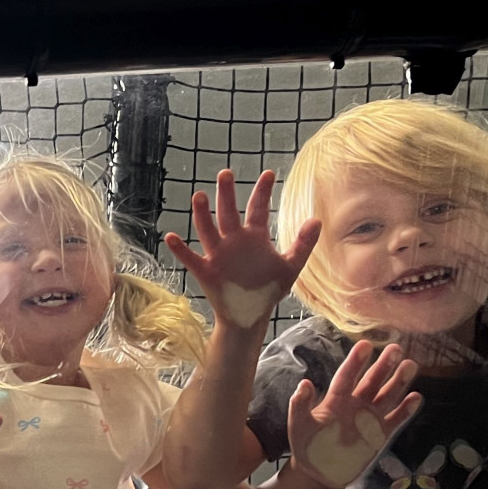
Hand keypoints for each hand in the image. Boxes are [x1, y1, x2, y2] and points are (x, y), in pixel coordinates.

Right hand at [164, 169, 320, 332]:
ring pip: (208, 230)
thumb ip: (303, 244)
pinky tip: (170, 237)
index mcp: (254, 237)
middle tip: (225, 173)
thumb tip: (316, 220)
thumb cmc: (268, 290)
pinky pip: (190, 258)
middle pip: (228, 212)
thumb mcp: (290, 266)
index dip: (263, 191)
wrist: (249, 315)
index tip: (269, 173)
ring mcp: (218, 255)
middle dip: (227, 193)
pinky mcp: (205, 271)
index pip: (258, 209)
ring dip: (202, 214)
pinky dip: (180, 249)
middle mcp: (234, 241)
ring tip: (199, 196)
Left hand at [287, 339, 421, 488]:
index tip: (365, 345)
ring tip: (411, 365)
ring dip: (399, 382)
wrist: (319, 473)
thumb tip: (305, 383)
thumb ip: (300, 405)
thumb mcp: (299, 425)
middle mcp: (355, 405)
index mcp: (335, 400)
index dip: (355, 362)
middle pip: (372, 381)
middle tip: (396, 348)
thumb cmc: (307, 445)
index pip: (347, 376)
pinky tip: (416, 397)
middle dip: (383, 365)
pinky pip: (395, 419)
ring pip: (386, 396)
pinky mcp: (379, 434)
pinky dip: (405, 410)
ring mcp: (369, 419)